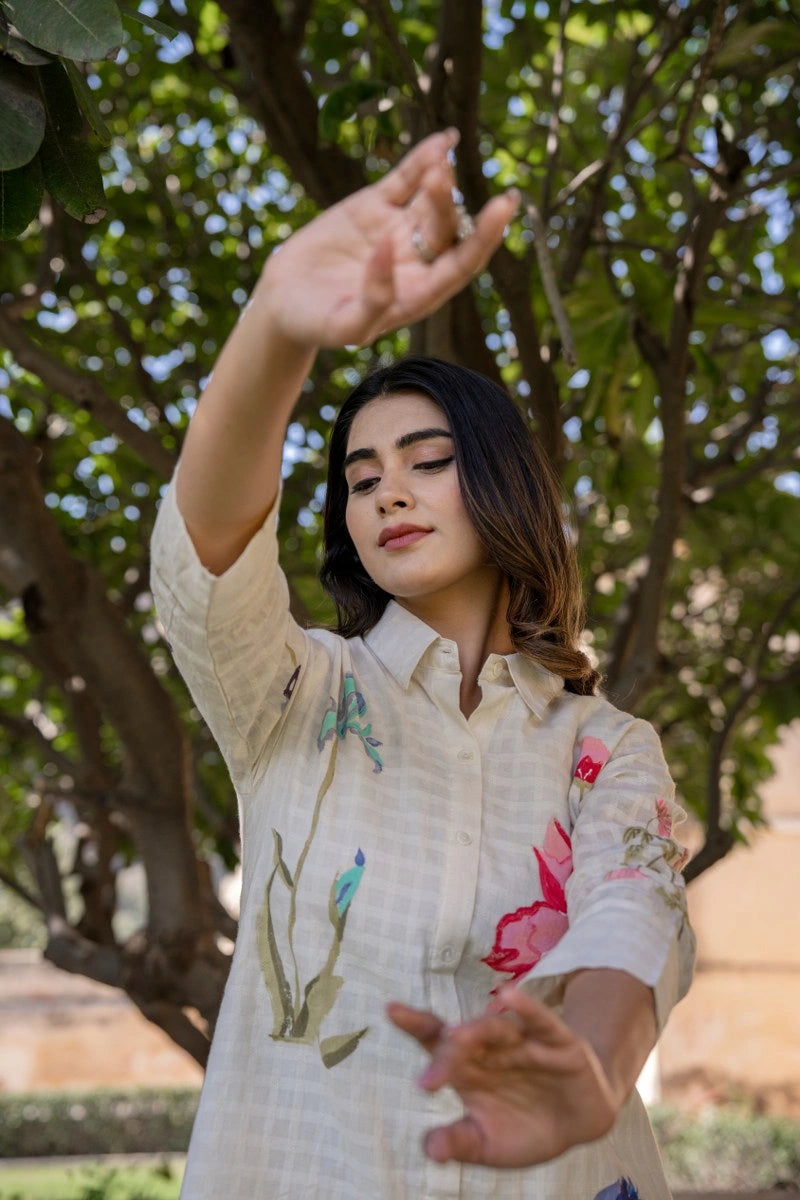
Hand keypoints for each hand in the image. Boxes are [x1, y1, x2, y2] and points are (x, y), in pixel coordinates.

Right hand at [257, 129, 518, 348]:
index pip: (463, 263)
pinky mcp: (376, 206)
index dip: (486, 236)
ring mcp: (399, 229)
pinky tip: (445, 138)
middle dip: (448, 203)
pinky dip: (423, 159)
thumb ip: (374, 300)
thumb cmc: (316, 324)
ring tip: (440, 163)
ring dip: (440, 180)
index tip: (504, 206)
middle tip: (439, 181)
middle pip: (447, 228)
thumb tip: (390, 250)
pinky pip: (405, 179)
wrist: (282, 301)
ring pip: (430, 200)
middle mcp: (417, 261)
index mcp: (420, 294)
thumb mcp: (345, 325)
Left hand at [387, 986, 619, 1167]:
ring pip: (495, 1028)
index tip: (391, 1009)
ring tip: (457, 1038)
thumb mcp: (490, 1145)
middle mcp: (491, 1049)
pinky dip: (527, 1008)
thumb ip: (461, 1143)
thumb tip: (431, 1150)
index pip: (436, 1042)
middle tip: (430, 1082)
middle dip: (445, 1055)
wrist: (581, 1125)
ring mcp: (524, 1043)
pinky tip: (511, 996)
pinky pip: (541, 1021)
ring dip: (476, 1031)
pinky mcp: (558, 1043)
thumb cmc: (526, 1127)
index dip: (415, 1024)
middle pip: (462, 1040)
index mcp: (469, 1069)